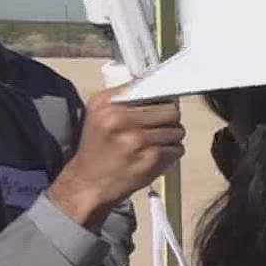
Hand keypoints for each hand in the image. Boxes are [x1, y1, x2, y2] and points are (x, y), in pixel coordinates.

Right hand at [46, 85, 185, 229]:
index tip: (165, 102)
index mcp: (108, 105)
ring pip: (177, 130)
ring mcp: (137, 140)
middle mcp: (121, 120)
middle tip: (157, 127)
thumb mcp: (98, 113)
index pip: (152, 90)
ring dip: (170, 137)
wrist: (88, 183)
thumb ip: (125, 95)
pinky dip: (170, 153)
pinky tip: (153, 156)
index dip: (163, 97)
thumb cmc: (97, 147)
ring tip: (152, 143)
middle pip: (171, 110)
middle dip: (169, 119)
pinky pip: (177, 149)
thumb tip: (156, 83)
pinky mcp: (150, 159)